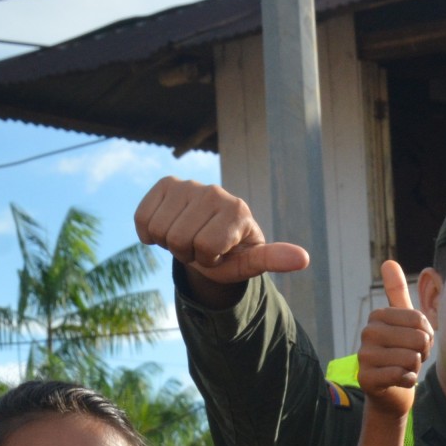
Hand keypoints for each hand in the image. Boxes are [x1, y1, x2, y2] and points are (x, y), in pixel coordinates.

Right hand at [135, 175, 310, 293]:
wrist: (210, 238)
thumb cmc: (232, 253)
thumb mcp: (251, 262)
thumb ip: (273, 259)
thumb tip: (303, 259)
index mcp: (238, 210)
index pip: (204, 247)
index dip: (207, 259)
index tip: (218, 253)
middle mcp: (214, 192)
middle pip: (178, 239)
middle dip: (186, 252)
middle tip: (200, 246)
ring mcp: (189, 185)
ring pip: (159, 230)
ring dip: (169, 242)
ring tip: (188, 237)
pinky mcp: (167, 184)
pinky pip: (143, 217)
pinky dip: (149, 232)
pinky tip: (168, 227)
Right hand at [357, 260, 431, 414]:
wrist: (392, 392)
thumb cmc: (401, 353)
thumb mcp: (404, 322)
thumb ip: (398, 292)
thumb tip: (388, 261)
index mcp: (378, 316)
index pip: (420, 320)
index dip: (427, 335)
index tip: (415, 342)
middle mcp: (368, 333)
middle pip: (417, 338)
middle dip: (422, 353)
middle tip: (410, 358)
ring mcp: (364, 356)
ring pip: (411, 358)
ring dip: (414, 368)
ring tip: (403, 368)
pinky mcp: (366, 378)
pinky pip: (401, 375)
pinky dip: (407, 381)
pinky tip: (398, 381)